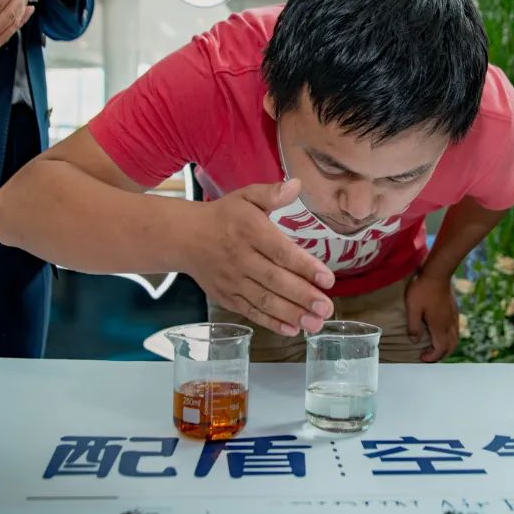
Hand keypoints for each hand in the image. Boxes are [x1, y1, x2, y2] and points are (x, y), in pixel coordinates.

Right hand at [187, 180, 335, 336]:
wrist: (185, 237)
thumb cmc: (225, 216)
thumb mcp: (246, 196)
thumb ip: (271, 193)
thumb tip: (297, 184)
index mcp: (250, 232)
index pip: (280, 251)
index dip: (305, 266)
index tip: (328, 279)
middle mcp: (241, 258)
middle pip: (275, 280)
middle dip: (303, 296)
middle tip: (327, 308)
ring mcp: (233, 281)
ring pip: (264, 300)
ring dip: (291, 314)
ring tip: (316, 324)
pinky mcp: (227, 297)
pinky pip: (251, 312)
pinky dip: (271, 323)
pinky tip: (292, 329)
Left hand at [404, 270, 458, 361]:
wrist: (437, 271)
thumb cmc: (422, 289)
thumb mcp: (413, 308)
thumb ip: (413, 327)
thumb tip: (415, 341)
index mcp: (439, 326)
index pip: (440, 349)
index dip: (432, 356)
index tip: (422, 358)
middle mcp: (449, 324)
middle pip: (451, 346)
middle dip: (442, 355)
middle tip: (430, 356)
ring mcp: (453, 316)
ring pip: (455, 338)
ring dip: (447, 346)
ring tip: (437, 347)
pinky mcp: (454, 309)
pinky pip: (456, 329)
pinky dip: (450, 337)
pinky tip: (443, 332)